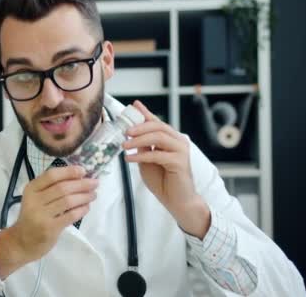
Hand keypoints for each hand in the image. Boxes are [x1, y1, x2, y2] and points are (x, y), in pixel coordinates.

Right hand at [0, 166, 97, 278]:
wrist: (21, 242)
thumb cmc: (32, 217)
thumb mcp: (35, 199)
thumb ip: (51, 188)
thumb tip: (79, 177)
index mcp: (31, 189)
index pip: (51, 175)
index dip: (69, 171)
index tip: (83, 170)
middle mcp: (34, 200)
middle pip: (62, 188)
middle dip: (82, 184)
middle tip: (95, 183)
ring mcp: (41, 215)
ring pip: (68, 201)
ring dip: (84, 196)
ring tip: (93, 195)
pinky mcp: (49, 228)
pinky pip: (70, 216)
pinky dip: (81, 210)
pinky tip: (87, 207)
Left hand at [123, 100, 209, 238]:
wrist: (177, 201)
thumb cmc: (162, 181)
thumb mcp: (147, 161)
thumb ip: (143, 147)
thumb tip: (132, 134)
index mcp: (170, 139)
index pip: (156, 122)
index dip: (145, 113)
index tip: (133, 105)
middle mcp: (178, 141)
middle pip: (157, 126)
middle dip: (139, 127)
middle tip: (125, 131)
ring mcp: (181, 150)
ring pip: (158, 137)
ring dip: (139, 139)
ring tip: (124, 145)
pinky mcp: (180, 161)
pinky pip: (157, 154)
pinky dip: (141, 155)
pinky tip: (129, 158)